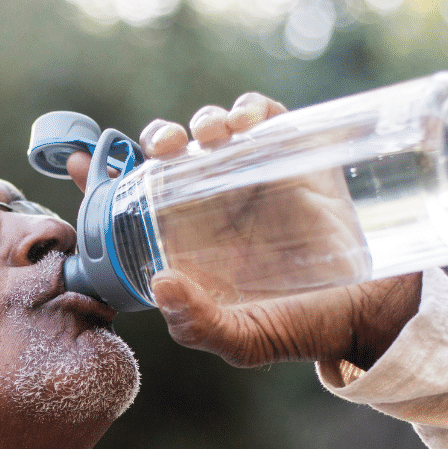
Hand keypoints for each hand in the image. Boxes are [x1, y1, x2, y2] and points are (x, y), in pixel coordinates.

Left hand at [69, 93, 421, 370]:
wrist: (371, 312)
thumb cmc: (302, 328)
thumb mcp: (244, 340)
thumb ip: (198, 325)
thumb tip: (161, 284)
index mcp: (189, 242)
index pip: (134, 203)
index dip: (101, 179)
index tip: (76, 163)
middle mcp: (214, 206)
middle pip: (171, 155)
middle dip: (159, 138)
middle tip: (166, 148)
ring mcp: (254, 179)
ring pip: (212, 131)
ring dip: (201, 121)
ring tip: (209, 138)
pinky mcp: (296, 158)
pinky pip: (266, 118)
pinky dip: (251, 108)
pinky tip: (246, 122)